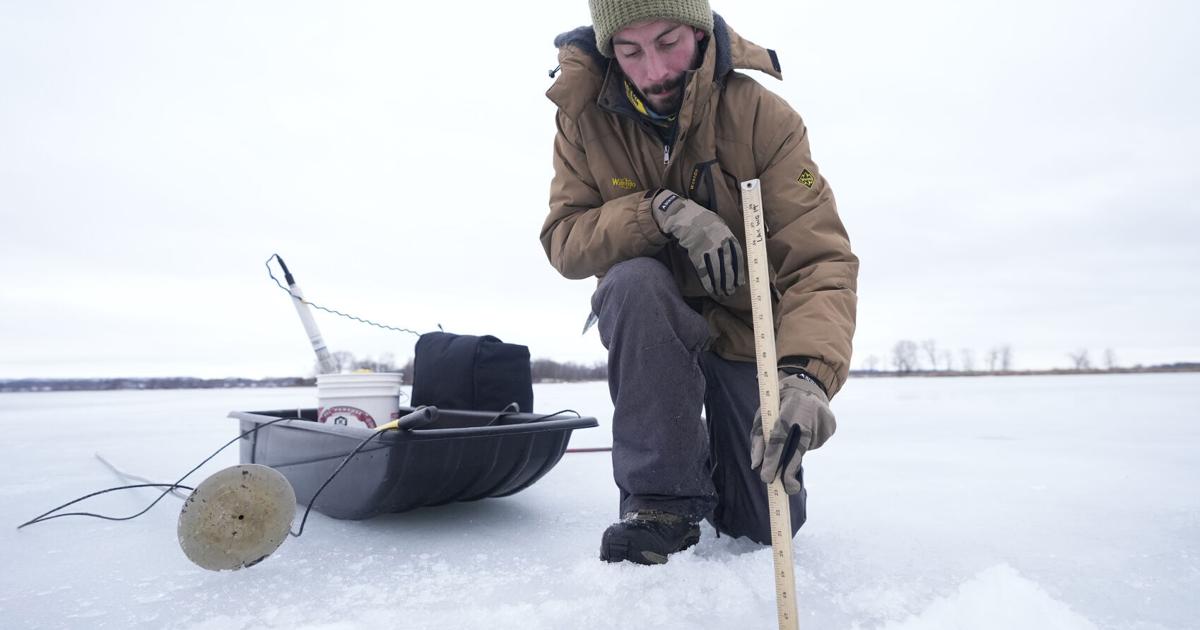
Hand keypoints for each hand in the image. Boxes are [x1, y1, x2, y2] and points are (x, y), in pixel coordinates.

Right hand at [651, 189, 745, 297]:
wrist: (686, 216)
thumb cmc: (703, 220)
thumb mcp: (720, 225)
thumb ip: (727, 239)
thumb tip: (733, 254)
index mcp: (728, 235)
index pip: (737, 256)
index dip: (739, 271)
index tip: (741, 283)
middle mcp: (720, 243)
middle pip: (728, 265)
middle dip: (730, 280)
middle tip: (731, 292)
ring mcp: (708, 249)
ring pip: (716, 270)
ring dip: (720, 284)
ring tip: (722, 294)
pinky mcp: (697, 254)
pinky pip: (704, 271)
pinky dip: (707, 282)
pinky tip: (710, 290)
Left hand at [750, 371, 836, 493]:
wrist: (808, 386)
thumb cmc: (779, 403)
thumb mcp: (763, 414)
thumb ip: (758, 438)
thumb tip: (756, 465)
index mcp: (790, 406)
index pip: (780, 436)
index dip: (773, 458)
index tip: (766, 477)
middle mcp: (810, 413)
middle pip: (799, 448)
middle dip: (790, 470)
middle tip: (786, 488)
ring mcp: (823, 422)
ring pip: (805, 449)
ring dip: (795, 453)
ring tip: (794, 433)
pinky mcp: (831, 428)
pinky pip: (813, 445)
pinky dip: (805, 445)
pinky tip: (805, 430)